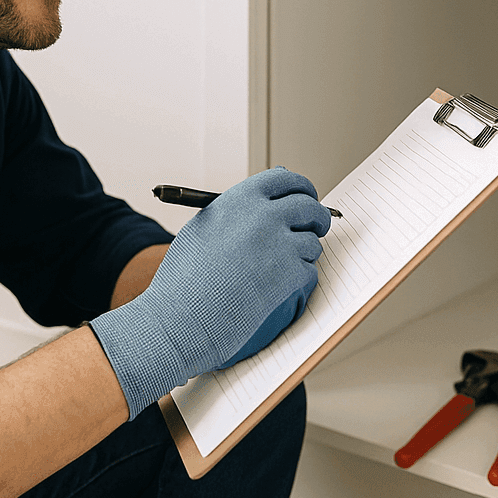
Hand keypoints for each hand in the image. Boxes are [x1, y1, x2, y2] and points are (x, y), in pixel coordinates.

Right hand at [90, 167, 330, 415]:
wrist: (181, 318)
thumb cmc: (185, 280)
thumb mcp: (203, 230)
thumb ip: (236, 211)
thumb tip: (266, 201)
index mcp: (239, 199)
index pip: (283, 179)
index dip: (300, 187)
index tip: (305, 195)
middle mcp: (262, 216)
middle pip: (307, 206)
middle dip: (317, 217)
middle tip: (316, 226)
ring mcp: (279, 245)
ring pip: (312, 242)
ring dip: (305, 254)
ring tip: (281, 269)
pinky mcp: (290, 275)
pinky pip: (309, 271)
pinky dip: (299, 280)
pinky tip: (277, 289)